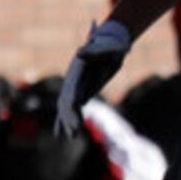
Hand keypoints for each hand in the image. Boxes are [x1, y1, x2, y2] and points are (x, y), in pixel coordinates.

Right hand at [58, 19, 131, 135]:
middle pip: (67, 102)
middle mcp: (74, 79)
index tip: (74, 119)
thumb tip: (80, 51)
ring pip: (68, 107)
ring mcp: (77, 86)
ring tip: (72, 137)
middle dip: (69, 118)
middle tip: (73, 133)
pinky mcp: (83, 91)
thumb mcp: (107, 47)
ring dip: (68, 122)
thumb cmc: (113, 44)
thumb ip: (94, 50)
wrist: (114, 42)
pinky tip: (66, 134)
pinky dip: (68, 120)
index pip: (71, 91)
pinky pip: (73, 108)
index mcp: (77, 71)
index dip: (71, 105)